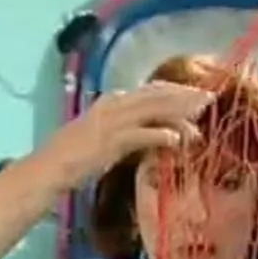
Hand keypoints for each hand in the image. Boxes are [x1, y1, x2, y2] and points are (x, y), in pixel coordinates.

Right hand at [36, 81, 214, 190]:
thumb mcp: (102, 136)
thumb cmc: (72, 157)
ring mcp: (112, 122)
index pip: (150, 90)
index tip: (196, 95)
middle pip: (156, 95)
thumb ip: (126, 132)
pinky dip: (160, 135)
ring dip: (178, 113)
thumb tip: (152, 134)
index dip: (175, 91)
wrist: (48, 168)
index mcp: (111, 101)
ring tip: (199, 118)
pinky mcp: (111, 141)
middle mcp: (113, 105)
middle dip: (184, 96)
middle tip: (209, 99)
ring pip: (153, 110)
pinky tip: (176, 140)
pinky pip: (142, 135)